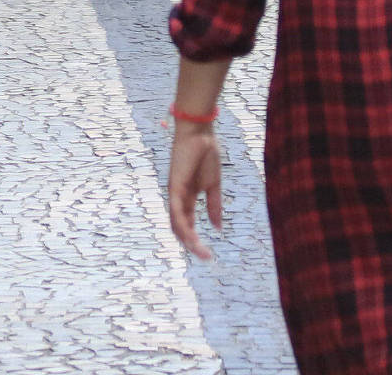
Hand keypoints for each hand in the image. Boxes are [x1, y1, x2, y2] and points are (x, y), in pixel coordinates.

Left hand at [165, 121, 224, 259]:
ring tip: (201, 252)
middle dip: (191, 244)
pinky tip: (191, 237)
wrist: (200, 133)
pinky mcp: (174, 187)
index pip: (186, 223)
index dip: (194, 239)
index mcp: (187, 197)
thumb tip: (217, 228)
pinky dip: (183, 226)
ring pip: (176, 223)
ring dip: (188, 240)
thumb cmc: (206, 155)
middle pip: (180, 227)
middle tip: (205, 257)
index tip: (207, 254)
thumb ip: (214, 206)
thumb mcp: (213, 185)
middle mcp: (178, 198)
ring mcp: (175, 193)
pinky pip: (176, 211)